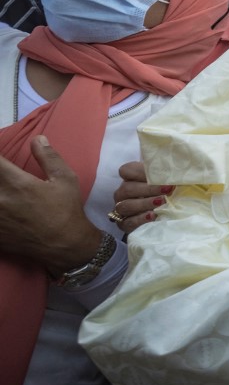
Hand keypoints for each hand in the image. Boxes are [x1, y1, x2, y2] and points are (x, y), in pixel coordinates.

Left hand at [0, 136, 100, 274]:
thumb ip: (48, 157)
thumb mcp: (65, 179)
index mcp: (16, 183)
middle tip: (4, 178)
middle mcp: (0, 199)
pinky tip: (3, 210)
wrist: (65, 246)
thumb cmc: (66, 210)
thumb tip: (37, 138)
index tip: (1, 160)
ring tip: (4, 193)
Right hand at [111, 161, 172, 235]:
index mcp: (131, 179)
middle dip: (149, 189)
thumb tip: (177, 166)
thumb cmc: (166, 193)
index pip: (126, 170)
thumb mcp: (166, 181)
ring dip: (145, 203)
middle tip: (168, 189)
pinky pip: (127, 222)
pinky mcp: (124, 224)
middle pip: (127, 188)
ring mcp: (122, 208)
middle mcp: (123, 193)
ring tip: (162, 202)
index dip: (139, 171)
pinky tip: (153, 216)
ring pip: (125, 205)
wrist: (164, 216)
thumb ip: (166, 173)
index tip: (158, 174)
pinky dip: (140, 219)